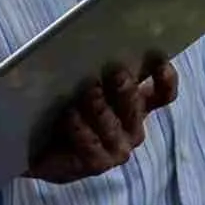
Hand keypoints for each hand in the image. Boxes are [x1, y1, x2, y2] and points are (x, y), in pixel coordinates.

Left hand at [24, 57, 179, 183]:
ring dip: (102, 108)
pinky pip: (93, 145)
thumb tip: (98, 40)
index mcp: (136, 104)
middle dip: (127, 89)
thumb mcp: (82, 81)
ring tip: (88, 90)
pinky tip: (70, 115)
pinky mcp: (97, 164)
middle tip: (115, 72)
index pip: (162, 93)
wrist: (38, 146)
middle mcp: (132, 127)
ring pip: (115, 126)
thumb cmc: (62, 106)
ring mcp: (117, 148)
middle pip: (136, 107)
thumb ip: (97, 67)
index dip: (166, 79)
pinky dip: (81, 129)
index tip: (159, 61)